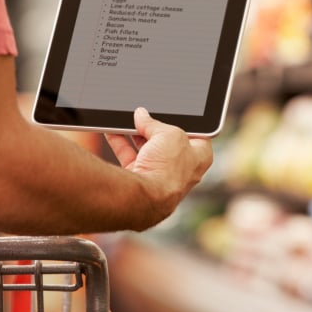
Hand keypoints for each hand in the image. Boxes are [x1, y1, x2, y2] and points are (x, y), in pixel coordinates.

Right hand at [105, 107, 212, 224]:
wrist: (146, 198)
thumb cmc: (169, 169)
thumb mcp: (169, 134)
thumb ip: (154, 123)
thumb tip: (141, 115)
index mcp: (199, 157)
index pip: (198, 135)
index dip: (187, 122)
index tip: (176, 112)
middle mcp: (181, 168)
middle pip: (167, 140)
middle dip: (155, 127)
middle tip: (145, 114)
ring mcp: (160, 175)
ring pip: (147, 148)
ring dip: (135, 133)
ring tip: (127, 119)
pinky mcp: (141, 179)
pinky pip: (129, 156)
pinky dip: (120, 143)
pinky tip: (112, 131)